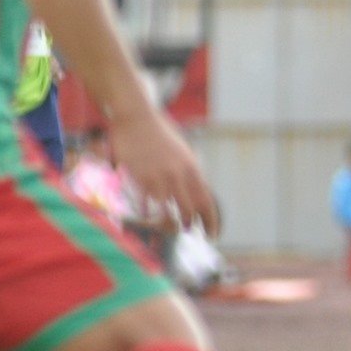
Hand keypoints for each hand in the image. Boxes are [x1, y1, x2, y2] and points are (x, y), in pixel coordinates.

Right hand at [108, 105, 221, 236]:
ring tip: (170, 227)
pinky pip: (146, 202)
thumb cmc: (160, 135)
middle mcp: (178, 174)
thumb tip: (196, 193)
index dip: (211, 220)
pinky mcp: (140, 177)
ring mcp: (159, 176)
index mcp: (192, 167)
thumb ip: (189, 172)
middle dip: (191, 224)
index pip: (206, 200)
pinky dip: (148, 212)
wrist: (137, 118)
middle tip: (191, 231)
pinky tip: (148, 215)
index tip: (213, 232)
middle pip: (190, 208)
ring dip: (170, 222)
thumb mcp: (182, 152)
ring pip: (168, 209)